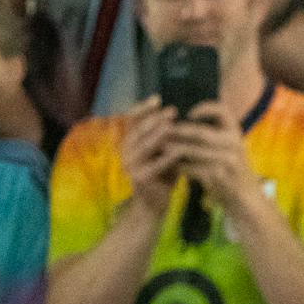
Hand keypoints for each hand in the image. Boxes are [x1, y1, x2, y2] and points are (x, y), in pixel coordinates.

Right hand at [120, 97, 183, 215]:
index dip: (142, 108)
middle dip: (155, 119)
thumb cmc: (163, 174)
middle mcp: (125, 152)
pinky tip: (179, 150)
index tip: (157, 99)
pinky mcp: (140, 179)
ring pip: (145, 146)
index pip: (130, 120)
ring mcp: (130, 166)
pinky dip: (167, 157)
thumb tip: (175, 109)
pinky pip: (155, 165)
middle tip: (172, 110)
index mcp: (128, 142)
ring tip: (172, 125)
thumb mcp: (162, 150)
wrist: (155, 204)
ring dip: (159, 134)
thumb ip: (163, 133)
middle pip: (139, 130)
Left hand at [168, 102, 258, 210]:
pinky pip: (193, 168)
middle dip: (179, 131)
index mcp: (236, 133)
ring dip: (174, 149)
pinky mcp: (219, 177)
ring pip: (194, 151)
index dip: (205, 108)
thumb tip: (186, 121)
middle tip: (162, 130)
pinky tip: (170, 166)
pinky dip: (180, 167)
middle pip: (201, 132)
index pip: (222, 111)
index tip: (189, 114)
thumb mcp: (231, 148)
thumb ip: (215, 135)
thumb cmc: (233, 170)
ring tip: (161, 148)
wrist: (247, 197)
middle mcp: (234, 144)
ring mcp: (228, 161)